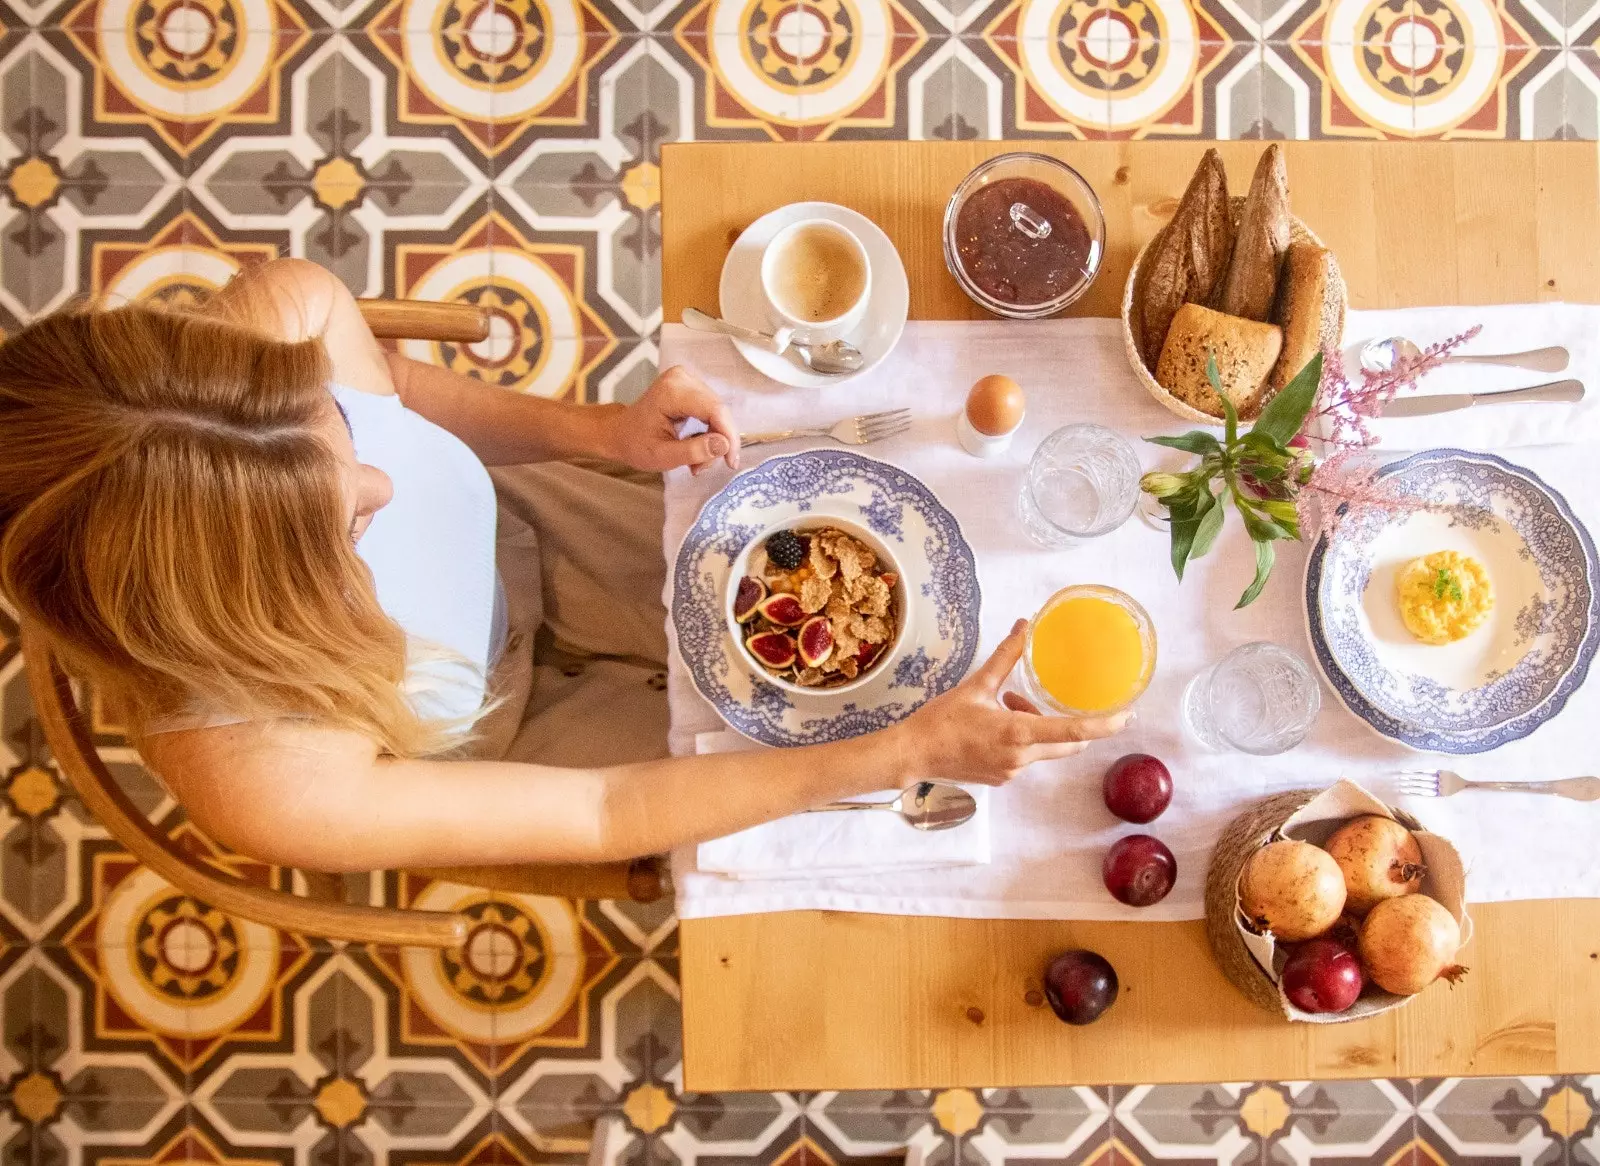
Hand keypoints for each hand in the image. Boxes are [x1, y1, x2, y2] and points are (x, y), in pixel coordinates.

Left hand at [606, 365, 740, 474]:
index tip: (730, 462)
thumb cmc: (636, 444)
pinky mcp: (691, 385)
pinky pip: (712, 410)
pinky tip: (698, 446)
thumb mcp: (662, 457)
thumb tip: (723, 445)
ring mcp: (687, 379)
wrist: (620, 432)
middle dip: (719, 442)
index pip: (714, 410)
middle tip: (703, 467)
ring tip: (697, 461)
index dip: (728, 436)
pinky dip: (710, 431)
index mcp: (671, 392)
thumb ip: (693, 452)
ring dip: (714, 439)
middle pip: (718, 411)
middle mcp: (682, 379)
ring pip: (718, 412)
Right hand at [896, 619, 1129, 786]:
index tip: (1126, 716)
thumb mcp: (976, 685)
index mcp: (1018, 733)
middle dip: (1071, 723)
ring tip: (1010, 703)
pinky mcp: (1003, 777)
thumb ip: (1005, 657)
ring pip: (1045, 748)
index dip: (1104, 725)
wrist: (913, 754)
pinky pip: (1027, 756)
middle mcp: (1021, 757)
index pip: (1074, 732)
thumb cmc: (942, 720)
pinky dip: (1024, 737)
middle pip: (1068, 744)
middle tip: (1066, 701)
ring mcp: (1012, 771)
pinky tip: (998, 722)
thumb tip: (1023, 625)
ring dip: (1040, 726)